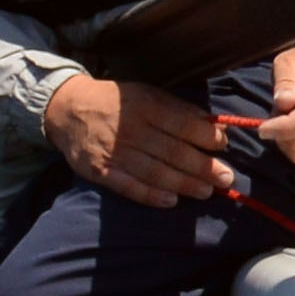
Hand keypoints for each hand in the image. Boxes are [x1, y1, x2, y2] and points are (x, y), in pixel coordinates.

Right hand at [40, 69, 229, 206]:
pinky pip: (129, 187)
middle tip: (226, 178)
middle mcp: (130, 130)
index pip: (181, 124)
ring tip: (206, 192)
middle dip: (203, 167)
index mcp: (144, 106)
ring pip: (155, 172)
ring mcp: (114, 152)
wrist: (68, 109)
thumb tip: (211, 125)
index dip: (205, 136)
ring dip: (184, 184)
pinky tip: (171, 201)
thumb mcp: (146, 94)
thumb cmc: (116, 102)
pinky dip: (151, 195)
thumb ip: (177, 109)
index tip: (223, 145)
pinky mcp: (99, 171)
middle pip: (173, 152)